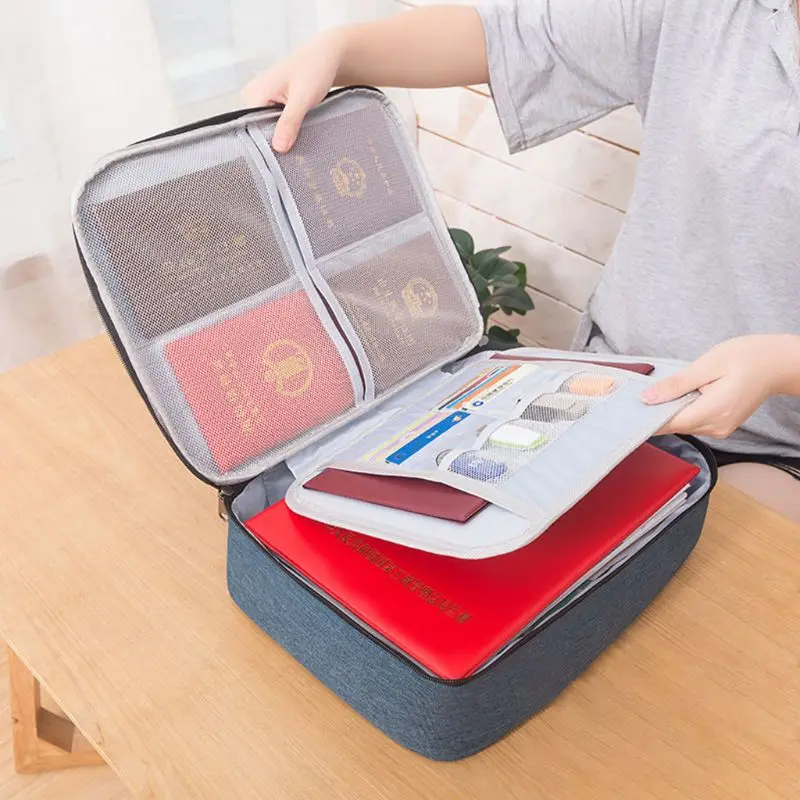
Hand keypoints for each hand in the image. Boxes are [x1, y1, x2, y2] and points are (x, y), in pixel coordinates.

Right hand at [241, 30, 345, 152]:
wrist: (326, 56)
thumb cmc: (314, 69)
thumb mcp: (302, 98)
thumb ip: (289, 122)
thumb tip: (278, 147)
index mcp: (253, 94)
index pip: (252, 129)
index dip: (268, 143)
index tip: (284, 153)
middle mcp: (252, 96)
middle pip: (259, 130)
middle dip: (277, 139)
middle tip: (295, 142)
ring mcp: (262, 99)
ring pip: (269, 128)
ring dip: (284, 134)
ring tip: (298, 132)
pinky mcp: (272, 102)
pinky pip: (275, 122)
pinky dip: (287, 128)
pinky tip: (297, 128)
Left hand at [641, 335, 798, 437]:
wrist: (777, 363)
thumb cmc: (749, 357)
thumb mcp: (708, 365)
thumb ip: (677, 384)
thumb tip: (648, 398)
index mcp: (712, 412)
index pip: (668, 424)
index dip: (645, 419)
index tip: (626, 412)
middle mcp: (716, 426)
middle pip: (673, 424)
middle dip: (655, 411)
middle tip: (637, 394)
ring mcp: (720, 427)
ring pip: (682, 422)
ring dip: (670, 408)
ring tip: (659, 391)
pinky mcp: (721, 423)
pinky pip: (693, 419)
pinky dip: (683, 408)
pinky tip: (680, 394)